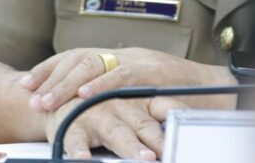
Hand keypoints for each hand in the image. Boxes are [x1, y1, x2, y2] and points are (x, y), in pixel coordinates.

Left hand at [20, 47, 233, 113]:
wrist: (220, 90)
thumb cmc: (183, 96)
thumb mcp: (143, 91)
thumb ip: (120, 91)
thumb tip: (88, 104)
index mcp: (122, 57)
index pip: (79, 56)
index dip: (51, 68)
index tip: (27, 84)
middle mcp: (127, 54)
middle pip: (79, 58)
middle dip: (50, 76)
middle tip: (29, 95)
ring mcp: (140, 61)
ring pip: (94, 66)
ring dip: (66, 85)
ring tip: (45, 101)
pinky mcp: (153, 73)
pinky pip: (121, 77)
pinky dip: (99, 87)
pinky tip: (81, 98)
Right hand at [45, 94, 189, 160]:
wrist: (60, 97)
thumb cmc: (103, 107)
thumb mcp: (131, 108)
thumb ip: (154, 119)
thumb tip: (181, 132)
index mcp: (139, 102)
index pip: (166, 108)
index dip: (180, 118)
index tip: (194, 132)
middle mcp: (122, 106)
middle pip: (145, 125)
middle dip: (159, 140)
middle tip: (171, 153)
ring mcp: (99, 115)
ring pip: (118, 133)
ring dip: (131, 147)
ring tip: (145, 159)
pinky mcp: (74, 125)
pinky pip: (77, 140)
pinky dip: (80, 150)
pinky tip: (85, 159)